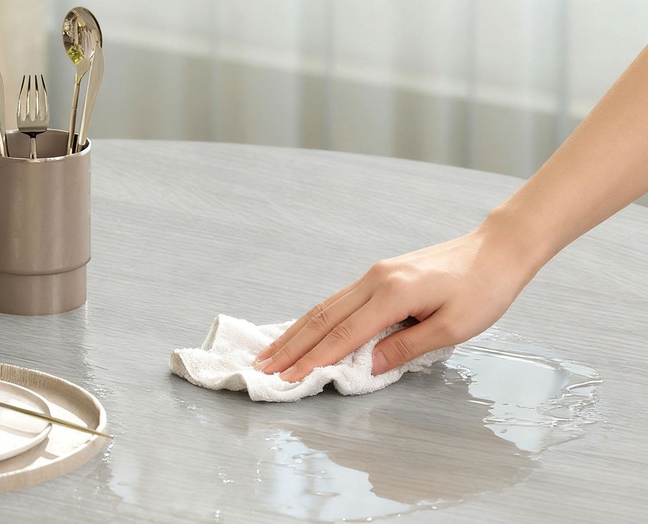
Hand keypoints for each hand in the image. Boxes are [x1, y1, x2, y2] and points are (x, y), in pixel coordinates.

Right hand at [254, 226, 537, 381]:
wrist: (496, 249)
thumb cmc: (483, 290)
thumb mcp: (453, 327)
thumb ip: (406, 347)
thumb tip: (367, 366)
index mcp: (393, 295)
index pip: (343, 335)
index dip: (313, 360)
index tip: (288, 379)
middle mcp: (374, 281)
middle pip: (322, 317)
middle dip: (290, 346)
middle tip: (262, 368)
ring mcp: (374, 274)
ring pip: (324, 306)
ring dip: (296, 331)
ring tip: (271, 352)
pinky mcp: (379, 274)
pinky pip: (338, 299)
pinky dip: (315, 318)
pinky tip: (303, 329)